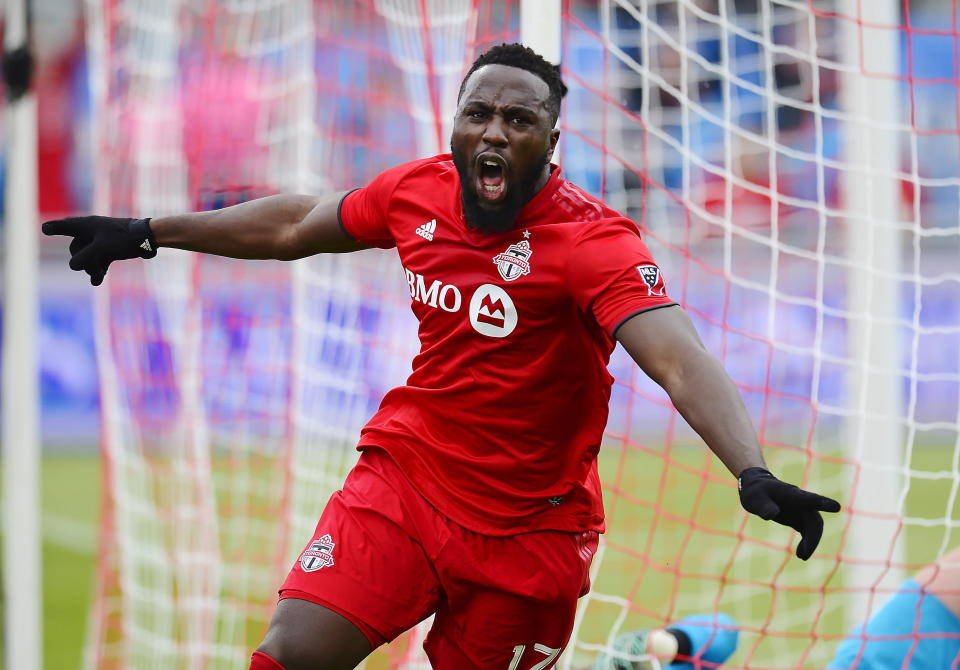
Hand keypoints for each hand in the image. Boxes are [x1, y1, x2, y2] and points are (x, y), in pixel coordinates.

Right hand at [42, 216, 156, 285]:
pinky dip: (99, 268)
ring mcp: (101, 239)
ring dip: (92, 267)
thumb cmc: (124, 239)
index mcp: (86, 225)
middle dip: (83, 262)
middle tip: (94, 271)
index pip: (65, 226)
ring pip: (89, 256)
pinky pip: (99, 259)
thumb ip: (84, 258)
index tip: (45, 229)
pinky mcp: (111, 247)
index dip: (55, 228)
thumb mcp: (101, 249)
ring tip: (98, 277)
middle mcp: (92, 230)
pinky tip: (97, 281)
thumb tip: (73, 266)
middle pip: (77, 249)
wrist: (149, 238)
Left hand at [738, 467, 840, 559]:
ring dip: (811, 542)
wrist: (757, 488)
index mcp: (791, 494)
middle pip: (815, 520)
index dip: (822, 503)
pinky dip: (807, 543)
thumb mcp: (754, 499)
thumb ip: (763, 506)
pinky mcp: (799, 518)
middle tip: (804, 554)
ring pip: (814, 527)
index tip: (836, 507)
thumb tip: (772, 515)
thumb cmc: (756, 492)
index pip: (808, 499)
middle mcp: (801, 502)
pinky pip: (808, 532)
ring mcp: (802, 510)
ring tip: (801, 557)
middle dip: (813, 537)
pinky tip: (800, 555)